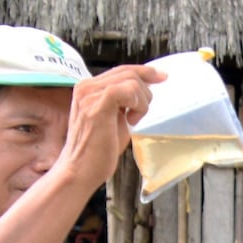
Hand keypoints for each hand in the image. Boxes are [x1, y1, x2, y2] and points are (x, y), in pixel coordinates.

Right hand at [55, 63, 166, 191]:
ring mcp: (89, 94)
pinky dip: (137, 104)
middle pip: (128, 73)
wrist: (80, 171)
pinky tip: (131, 120)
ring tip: (132, 120)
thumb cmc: (97, 151)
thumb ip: (125, 103)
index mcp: (88, 88)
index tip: (162, 76)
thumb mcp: (115, 119)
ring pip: (131, 80)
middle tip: (139, 115)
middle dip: (144, 93)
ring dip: (141, 102)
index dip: (144, 71)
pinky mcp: (96, 105)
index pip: (121, 70)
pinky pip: (127, 90)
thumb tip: (144, 91)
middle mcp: (86, 87)